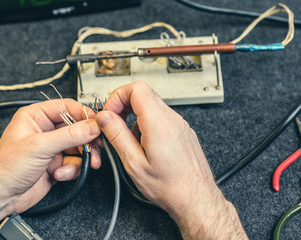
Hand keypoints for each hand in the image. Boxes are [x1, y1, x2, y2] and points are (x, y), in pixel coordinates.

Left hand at [0, 99, 101, 239]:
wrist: (0, 196)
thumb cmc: (6, 167)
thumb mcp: (40, 147)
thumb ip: (70, 135)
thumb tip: (92, 126)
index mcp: (36, 117)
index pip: (67, 108)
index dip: (84, 114)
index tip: (98, 123)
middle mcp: (45, 131)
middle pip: (77, 129)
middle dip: (87, 140)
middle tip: (96, 147)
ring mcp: (52, 148)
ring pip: (78, 147)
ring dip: (81, 158)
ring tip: (85, 164)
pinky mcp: (57, 163)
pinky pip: (74, 162)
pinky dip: (71, 170)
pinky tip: (59, 174)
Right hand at [96, 81, 246, 238]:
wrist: (196, 198)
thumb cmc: (170, 186)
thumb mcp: (134, 163)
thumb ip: (117, 135)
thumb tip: (105, 117)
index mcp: (159, 123)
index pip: (136, 88)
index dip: (117, 96)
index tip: (109, 113)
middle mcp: (172, 119)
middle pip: (143, 94)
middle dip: (123, 106)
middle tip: (114, 124)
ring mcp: (179, 124)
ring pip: (151, 106)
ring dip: (134, 117)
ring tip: (130, 141)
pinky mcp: (182, 131)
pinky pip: (160, 117)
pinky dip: (146, 124)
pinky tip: (144, 146)